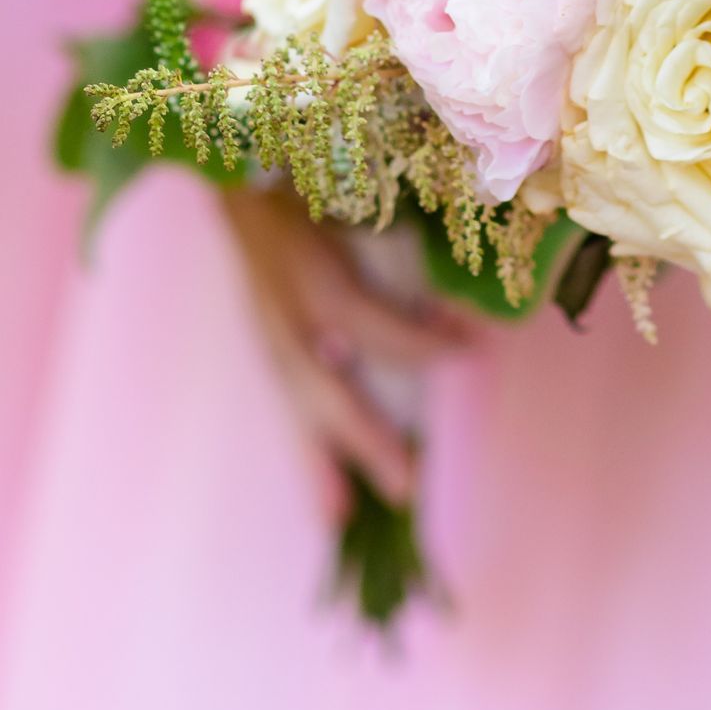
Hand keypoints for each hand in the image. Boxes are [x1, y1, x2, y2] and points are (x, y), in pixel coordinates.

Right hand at [220, 191, 473, 507]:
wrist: (243, 188)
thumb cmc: (312, 189)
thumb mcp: (356, 207)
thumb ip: (400, 250)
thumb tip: (455, 299)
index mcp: (314, 283)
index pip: (371, 327)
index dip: (417, 344)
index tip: (467, 353)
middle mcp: (290, 324)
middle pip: (329, 394)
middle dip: (368, 440)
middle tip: (408, 485)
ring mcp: (274, 343)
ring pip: (303, 416)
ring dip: (326, 469)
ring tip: (346, 521)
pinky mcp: (269, 353)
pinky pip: (292, 412)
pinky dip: (310, 460)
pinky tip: (331, 505)